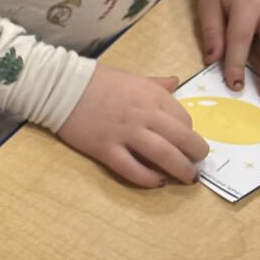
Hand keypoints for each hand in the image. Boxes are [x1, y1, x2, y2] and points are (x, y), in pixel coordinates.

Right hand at [58, 64, 207, 187]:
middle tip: (197, 164)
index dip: (189, 133)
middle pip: (182, 139)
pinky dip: (149, 179)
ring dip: (181, 169)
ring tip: (188, 178)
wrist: (62, 86)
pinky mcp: (106, 149)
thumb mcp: (133, 77)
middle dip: (196, 154)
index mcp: (153, 95)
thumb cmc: (97, 80)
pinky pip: (132, 169)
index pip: (184, 119)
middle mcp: (144, 114)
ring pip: (163, 156)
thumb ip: (156, 84)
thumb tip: (176, 82)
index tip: (186, 141)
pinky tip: (158, 182)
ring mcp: (125, 133)